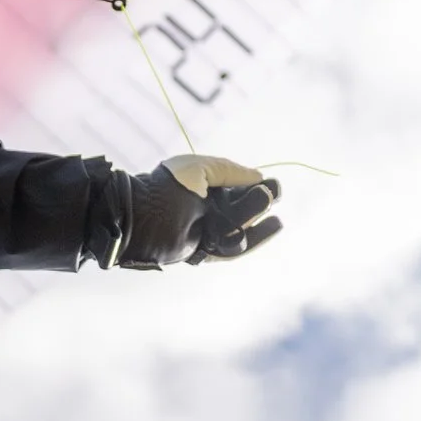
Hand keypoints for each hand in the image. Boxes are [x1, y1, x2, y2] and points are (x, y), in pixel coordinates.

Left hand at [115, 155, 282, 265]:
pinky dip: (256, 239)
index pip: (239, 189)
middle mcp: (210, 211)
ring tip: (273, 211)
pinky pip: (235, 248)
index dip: (257, 187)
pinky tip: (275, 224)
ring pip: (242, 229)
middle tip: (273, 195)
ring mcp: (209, 232)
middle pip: (245, 209)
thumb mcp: (199, 168)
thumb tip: (259, 177)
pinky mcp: (207, 251)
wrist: (145, 214)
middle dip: (261, 202)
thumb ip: (229, 170)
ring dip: (257, 218)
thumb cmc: (167, 186)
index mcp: (207, 190)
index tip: (273, 185)